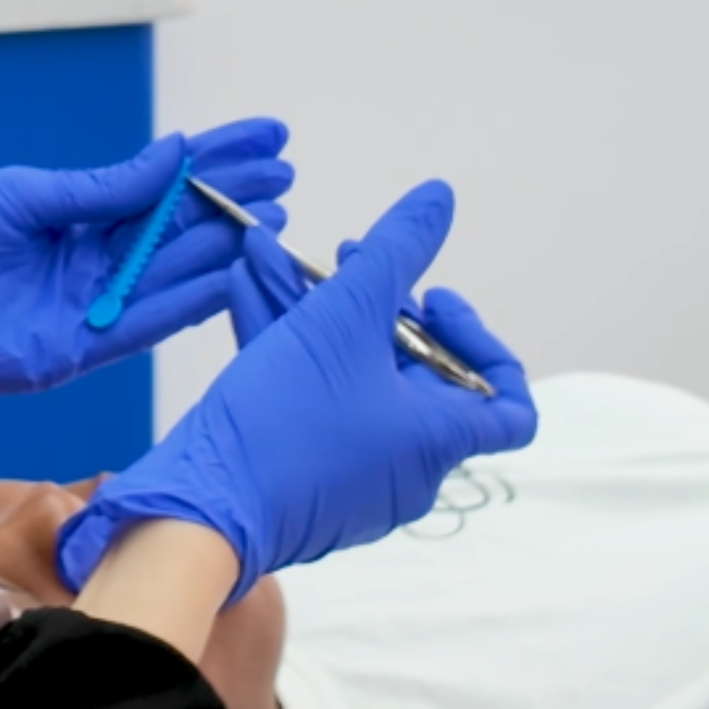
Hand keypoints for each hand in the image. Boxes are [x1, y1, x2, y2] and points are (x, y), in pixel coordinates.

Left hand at [0, 119, 291, 396]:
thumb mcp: (21, 196)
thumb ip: (102, 187)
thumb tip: (172, 153)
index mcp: (74, 216)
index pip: (161, 186)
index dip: (216, 163)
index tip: (268, 138)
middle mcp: (90, 263)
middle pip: (178, 230)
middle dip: (234, 201)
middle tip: (286, 175)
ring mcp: (86, 307)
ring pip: (171, 277)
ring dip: (224, 250)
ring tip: (275, 219)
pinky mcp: (73, 350)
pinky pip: (142, 325)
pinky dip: (188, 302)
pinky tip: (230, 274)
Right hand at [56, 181, 534, 596]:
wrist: (199, 511)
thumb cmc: (284, 423)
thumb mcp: (340, 318)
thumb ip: (394, 252)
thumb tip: (439, 197)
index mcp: (437, 440)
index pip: (509, 404)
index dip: (480, 341)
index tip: (432, 300)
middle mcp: (406, 465)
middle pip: (412, 372)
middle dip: (370, 300)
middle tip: (341, 257)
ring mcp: (352, 474)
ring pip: (348, 377)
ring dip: (313, 309)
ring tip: (271, 253)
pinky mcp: (301, 475)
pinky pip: (311, 400)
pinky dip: (286, 347)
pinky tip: (245, 286)